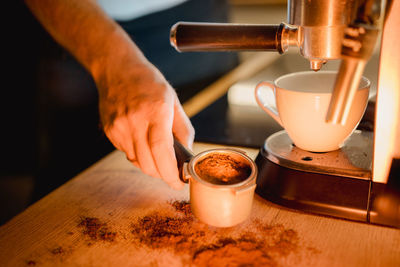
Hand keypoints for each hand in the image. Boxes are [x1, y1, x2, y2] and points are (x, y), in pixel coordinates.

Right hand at [96, 61, 194, 189]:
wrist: (117, 69)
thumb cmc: (148, 83)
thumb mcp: (173, 101)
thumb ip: (183, 129)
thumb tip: (187, 154)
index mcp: (156, 111)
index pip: (161, 151)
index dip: (170, 173)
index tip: (179, 183)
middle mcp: (135, 121)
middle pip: (148, 164)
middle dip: (162, 174)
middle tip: (172, 173)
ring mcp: (119, 127)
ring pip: (137, 162)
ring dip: (151, 165)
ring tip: (157, 152)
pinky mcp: (110, 131)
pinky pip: (127, 153)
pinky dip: (138, 155)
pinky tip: (142, 140)